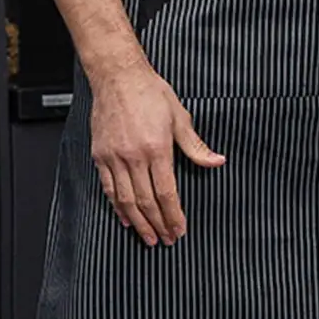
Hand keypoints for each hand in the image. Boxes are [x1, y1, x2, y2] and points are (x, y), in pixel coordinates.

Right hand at [90, 61, 224, 246]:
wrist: (119, 78)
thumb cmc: (151, 93)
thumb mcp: (180, 117)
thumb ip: (196, 146)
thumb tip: (217, 161)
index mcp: (158, 148)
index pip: (167, 192)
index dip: (174, 215)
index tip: (179, 229)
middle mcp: (134, 157)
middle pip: (146, 201)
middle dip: (158, 224)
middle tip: (165, 240)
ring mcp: (115, 158)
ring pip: (125, 200)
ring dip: (139, 222)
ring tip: (148, 237)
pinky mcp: (101, 156)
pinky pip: (108, 188)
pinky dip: (117, 206)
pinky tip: (125, 217)